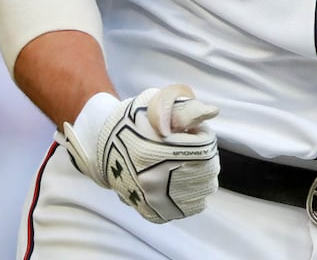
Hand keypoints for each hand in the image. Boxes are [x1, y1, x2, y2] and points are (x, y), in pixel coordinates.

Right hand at [61, 84, 219, 222]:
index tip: (189, 131)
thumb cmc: (135, 121)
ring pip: (203, 190)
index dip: (201, 134)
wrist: (103, 146)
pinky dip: (194, 194)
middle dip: (205, 155)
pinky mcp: (153, 212)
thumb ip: (186, 108)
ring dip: (202, 174)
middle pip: (208, 170)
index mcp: (155, 150)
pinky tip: (182, 181)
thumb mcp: (157, 104)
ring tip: (184, 162)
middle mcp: (153, 180)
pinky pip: (191, 207)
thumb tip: (213, 112)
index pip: (204, 147)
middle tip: (187, 146)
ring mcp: (153, 199)